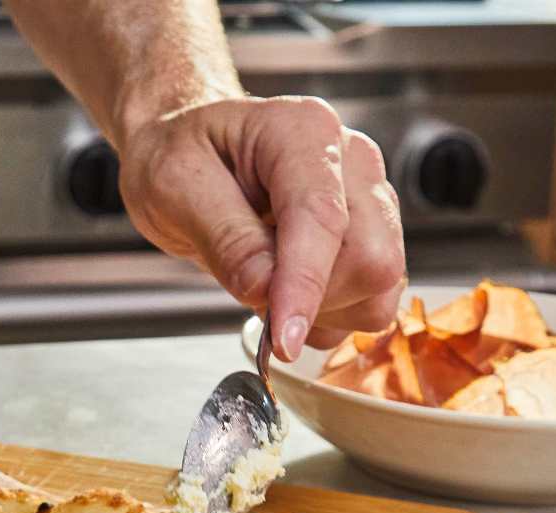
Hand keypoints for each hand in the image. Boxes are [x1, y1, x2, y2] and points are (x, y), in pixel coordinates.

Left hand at [118, 95, 405, 359]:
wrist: (190, 154)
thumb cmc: (181, 157)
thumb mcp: (176, 187)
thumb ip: (226, 238)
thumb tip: (265, 289)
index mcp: (303, 131)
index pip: (322, 217)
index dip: (305, 284)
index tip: (284, 339)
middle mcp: (351, 160)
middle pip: (370, 258)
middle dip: (312, 298)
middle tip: (253, 292)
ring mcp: (369, 200)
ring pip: (378, 287)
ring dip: (322, 311)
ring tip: (267, 285)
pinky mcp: (371, 236)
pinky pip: (372, 302)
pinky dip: (330, 317)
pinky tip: (290, 294)